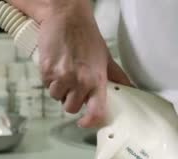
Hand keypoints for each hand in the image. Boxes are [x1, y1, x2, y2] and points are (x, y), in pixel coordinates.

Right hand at [37, 2, 130, 126]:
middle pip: (71, 107)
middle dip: (72, 99)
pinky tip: (56, 66)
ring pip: (57, 97)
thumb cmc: (87, 37)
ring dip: (60, 89)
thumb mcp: (106, 58)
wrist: (67, 18)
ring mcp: (61, 77)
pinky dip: (49, 79)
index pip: (95, 111)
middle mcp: (79, 81)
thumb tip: (131, 90)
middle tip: (74, 86)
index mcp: (97, 80)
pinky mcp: (46, 71)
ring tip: (64, 72)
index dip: (89, 121)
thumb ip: (117, 76)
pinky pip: (46, 85)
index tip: (84, 122)